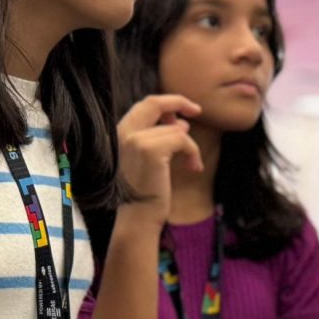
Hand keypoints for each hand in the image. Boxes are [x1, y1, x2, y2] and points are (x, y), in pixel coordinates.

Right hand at [114, 94, 202, 209]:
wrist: (138, 217)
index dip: (167, 102)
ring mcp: (135, 139)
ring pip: (176, 129)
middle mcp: (124, 132)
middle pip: (154, 103)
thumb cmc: (146, 192)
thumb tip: (181, 123)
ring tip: (192, 163)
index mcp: (120, 134)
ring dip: (190, 145)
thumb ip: (160, 137)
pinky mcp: (150, 149)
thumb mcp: (151, 160)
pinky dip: (193, 152)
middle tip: (197, 111)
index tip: (186, 110)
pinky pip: (182, 140)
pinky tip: (193, 168)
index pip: (144, 105)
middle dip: (178, 101)